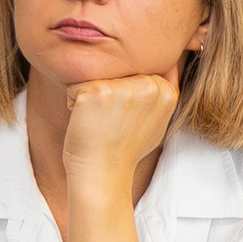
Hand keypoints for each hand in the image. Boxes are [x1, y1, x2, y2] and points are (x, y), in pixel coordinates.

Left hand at [61, 71, 184, 187]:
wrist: (104, 174)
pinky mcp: (97, 92)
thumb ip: (161, 95)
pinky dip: (74, 104)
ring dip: (91, 98)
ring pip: (96, 78)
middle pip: (117, 73)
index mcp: (166, 91)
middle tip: (113, 122)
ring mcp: (123, 88)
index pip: (138, 73)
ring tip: (100, 122)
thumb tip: (168, 67)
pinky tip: (86, 122)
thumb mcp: (157, 123)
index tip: (127, 119)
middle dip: (110, 93)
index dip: (127, 95)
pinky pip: (75, 87)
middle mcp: (149, 86)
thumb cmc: (125, 151)